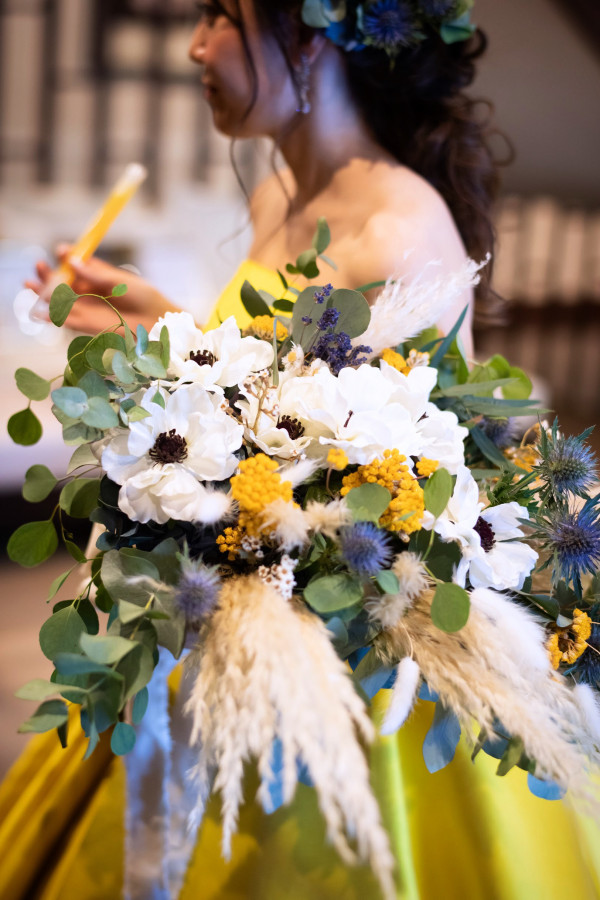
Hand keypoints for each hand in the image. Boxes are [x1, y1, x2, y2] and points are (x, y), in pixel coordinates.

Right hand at [25, 244, 180, 333]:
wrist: (156, 321)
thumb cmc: (143, 297)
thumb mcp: (119, 281)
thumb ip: (95, 274)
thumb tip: (72, 261)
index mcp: (97, 276)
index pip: (76, 264)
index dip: (66, 257)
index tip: (61, 250)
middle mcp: (89, 291)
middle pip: (63, 282)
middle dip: (49, 275)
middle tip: (39, 266)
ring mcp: (87, 307)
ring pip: (60, 300)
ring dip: (44, 293)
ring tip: (30, 284)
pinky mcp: (88, 325)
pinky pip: (66, 319)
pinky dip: (52, 316)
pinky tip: (40, 311)